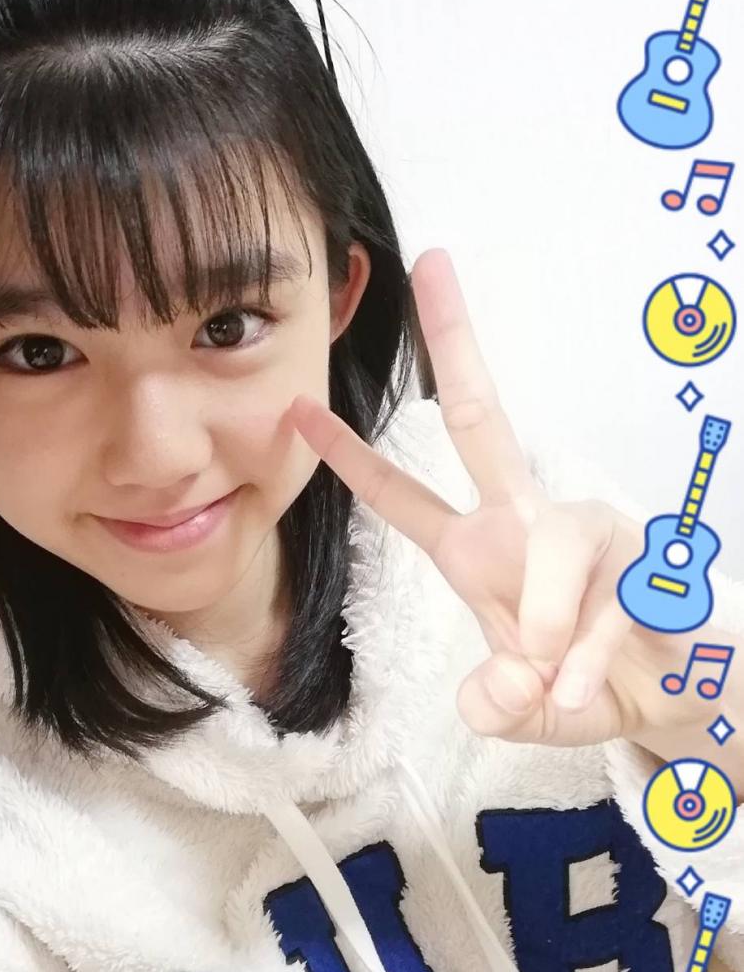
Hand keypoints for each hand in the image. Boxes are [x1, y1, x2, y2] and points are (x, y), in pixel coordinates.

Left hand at [286, 249, 737, 754]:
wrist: (673, 696)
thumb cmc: (584, 686)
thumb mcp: (521, 709)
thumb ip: (495, 704)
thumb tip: (496, 686)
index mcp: (477, 551)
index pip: (402, 495)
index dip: (350, 456)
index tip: (299, 408)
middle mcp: (526, 522)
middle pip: (481, 417)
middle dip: (453, 342)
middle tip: (429, 262)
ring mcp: (586, 528)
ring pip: (557, 542)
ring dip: (549, 622)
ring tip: (555, 688)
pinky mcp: (646, 551)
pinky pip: (610, 601)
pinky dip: (592, 660)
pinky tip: (587, 691)